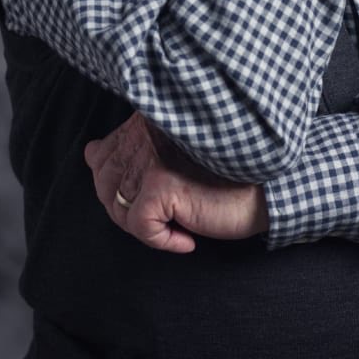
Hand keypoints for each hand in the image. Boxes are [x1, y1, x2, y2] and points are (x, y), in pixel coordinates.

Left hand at [84, 112, 269, 253]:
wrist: (268, 188)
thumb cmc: (226, 172)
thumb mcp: (174, 152)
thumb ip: (134, 147)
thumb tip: (90, 152)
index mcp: (147, 118)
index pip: (103, 154)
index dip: (116, 185)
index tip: (148, 197)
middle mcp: (146, 131)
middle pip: (105, 183)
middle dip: (125, 210)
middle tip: (162, 218)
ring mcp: (152, 156)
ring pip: (118, 207)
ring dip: (145, 226)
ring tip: (175, 226)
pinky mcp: (162, 184)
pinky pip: (140, 226)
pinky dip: (161, 240)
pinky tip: (187, 238)